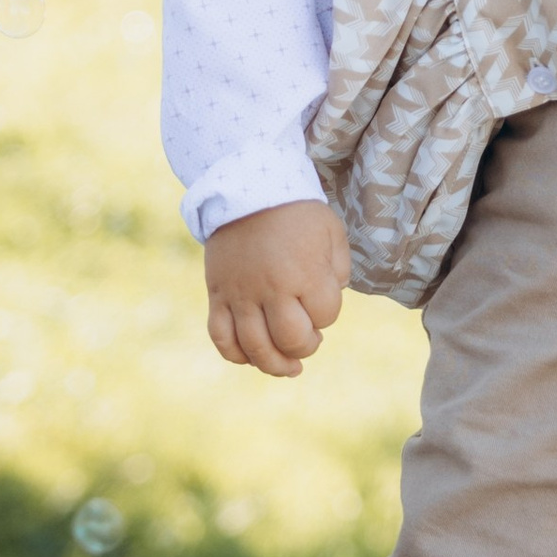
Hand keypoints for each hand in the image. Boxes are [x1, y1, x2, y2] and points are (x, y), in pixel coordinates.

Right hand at [204, 200, 349, 377]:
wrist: (246, 190)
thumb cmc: (296, 213)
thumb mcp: (331, 233)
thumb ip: (338, 271)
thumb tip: (328, 302)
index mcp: (305, 271)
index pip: (325, 316)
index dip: (328, 315)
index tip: (322, 300)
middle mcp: (271, 287)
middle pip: (291, 340)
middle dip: (306, 347)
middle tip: (310, 338)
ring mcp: (241, 293)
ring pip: (254, 348)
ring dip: (275, 364)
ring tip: (288, 366)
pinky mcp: (218, 294)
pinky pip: (221, 338)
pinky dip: (236, 355)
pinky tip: (252, 356)